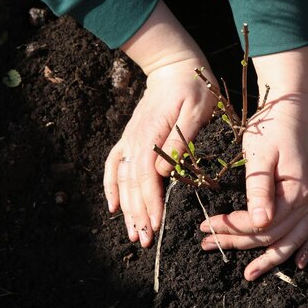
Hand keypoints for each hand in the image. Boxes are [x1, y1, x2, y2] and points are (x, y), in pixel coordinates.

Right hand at [104, 0, 216, 247]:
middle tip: (143, 241)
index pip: (147, 177)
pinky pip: (114, 165)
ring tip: (131, 233)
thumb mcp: (197, 110)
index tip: (156, 226)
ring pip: (121, 179)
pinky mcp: (129, 139)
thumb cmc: (193, 87)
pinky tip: (113, 206)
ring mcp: (129, 140)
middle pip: (131, 184)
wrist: (173, 65)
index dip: (150, 204)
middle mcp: (134, 140)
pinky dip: (111, 186)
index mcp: (151, 135)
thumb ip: (181, 141)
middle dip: (137, 215)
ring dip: (125, 208)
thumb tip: (165, 172)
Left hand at [200, 45, 307, 280]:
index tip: (205, 226)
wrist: (294, 106)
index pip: (259, 224)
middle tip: (207, 244)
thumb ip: (259, 190)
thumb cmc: (273, 126)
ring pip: (292, 239)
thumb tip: (258, 223)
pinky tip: (299, 263)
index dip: (231, 228)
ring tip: (248, 273)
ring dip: (270, 257)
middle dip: (238, 242)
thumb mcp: (260, 155)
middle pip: (272, 235)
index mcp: (295, 192)